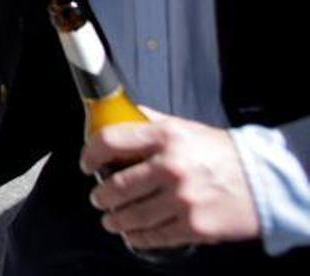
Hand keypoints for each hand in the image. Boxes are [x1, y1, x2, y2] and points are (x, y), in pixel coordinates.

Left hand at [82, 109, 259, 249]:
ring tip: (110, 219)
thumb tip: (122, 112)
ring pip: (131, 214)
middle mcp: (170, 167)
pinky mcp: (193, 226)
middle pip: (116, 185)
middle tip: (98, 197)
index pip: (110, 141)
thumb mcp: (184, 127)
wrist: (263, 182)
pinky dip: (137, 237)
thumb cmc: (221, 153)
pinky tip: (132, 234)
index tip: (87, 163)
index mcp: (165, 137)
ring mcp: (181, 199)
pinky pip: (154, 236)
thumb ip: (150, 121)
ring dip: (114, 219)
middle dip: (100, 195)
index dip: (91, 154)